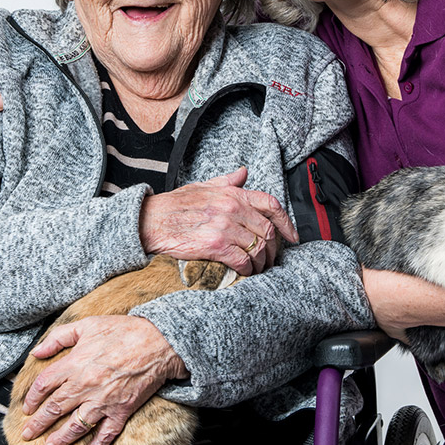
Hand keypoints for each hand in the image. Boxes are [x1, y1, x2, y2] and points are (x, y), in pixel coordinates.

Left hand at [19, 315, 186, 444]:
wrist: (159, 342)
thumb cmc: (124, 330)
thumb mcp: (88, 325)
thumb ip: (58, 337)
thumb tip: (37, 352)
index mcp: (75, 364)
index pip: (44, 386)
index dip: (32, 398)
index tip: (27, 407)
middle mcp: (85, 386)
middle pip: (54, 409)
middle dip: (38, 425)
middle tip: (28, 434)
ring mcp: (103, 401)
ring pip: (75, 427)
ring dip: (60, 439)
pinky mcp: (121, 411)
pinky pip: (105, 435)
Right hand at [139, 167, 295, 274]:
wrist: (152, 220)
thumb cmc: (175, 205)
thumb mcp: (204, 185)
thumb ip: (228, 181)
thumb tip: (244, 173)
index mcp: (233, 194)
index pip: (271, 205)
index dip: (287, 222)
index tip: (292, 236)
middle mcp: (233, 208)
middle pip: (268, 231)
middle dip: (273, 249)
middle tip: (270, 259)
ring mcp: (225, 227)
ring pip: (258, 248)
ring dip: (261, 262)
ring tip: (258, 268)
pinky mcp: (215, 245)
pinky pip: (243, 260)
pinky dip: (248, 269)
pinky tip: (245, 272)